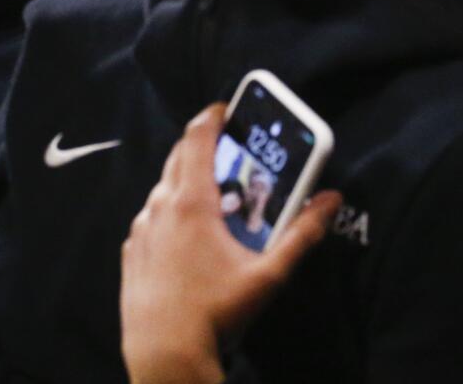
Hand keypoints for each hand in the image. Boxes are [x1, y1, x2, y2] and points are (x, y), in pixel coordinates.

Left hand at [121, 105, 340, 383]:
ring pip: (163, 190)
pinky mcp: (131, 251)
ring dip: (186, 184)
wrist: (164, 352)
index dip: (210, 117)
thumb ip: (302, 234)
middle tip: (227, 151)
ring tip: (214, 200)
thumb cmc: (217, 311)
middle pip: (178, 158)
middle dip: (201, 147)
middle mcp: (159, 206)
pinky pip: (151, 219)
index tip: (224, 109)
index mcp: (190, 202)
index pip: (196, 138)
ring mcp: (141, 229)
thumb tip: (331, 200)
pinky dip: (170, 214)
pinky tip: (189, 239)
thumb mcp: (268, 273)